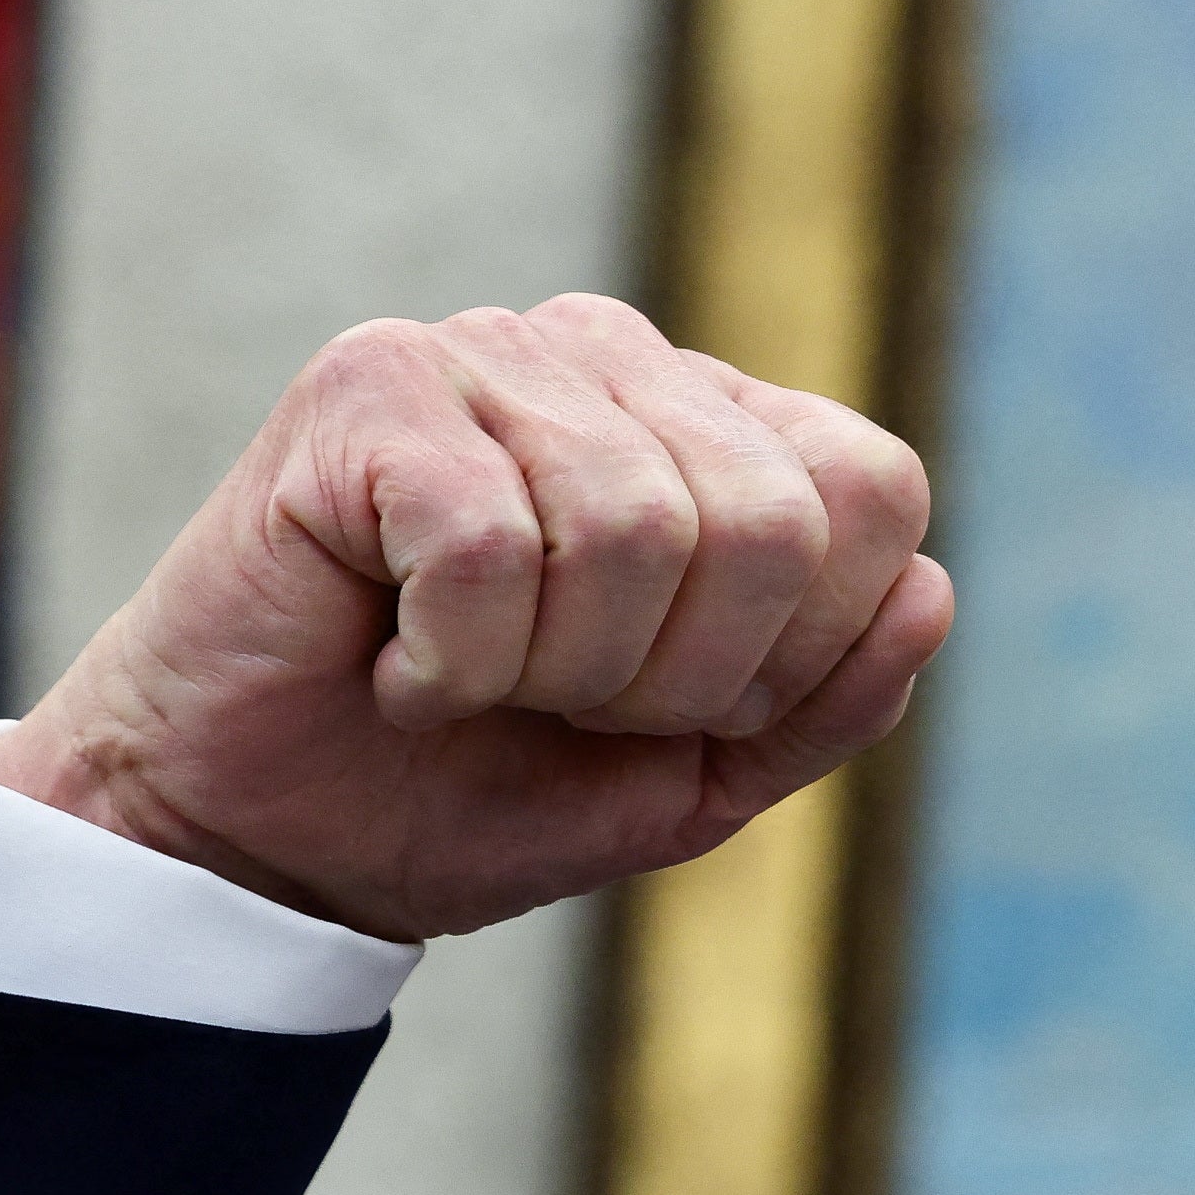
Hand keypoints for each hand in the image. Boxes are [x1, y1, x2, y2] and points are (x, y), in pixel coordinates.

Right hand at [0, 297, 952, 942]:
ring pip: (631, 529)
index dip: (795, 650)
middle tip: (554, 701)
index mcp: (717, 425)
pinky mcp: (369, 383)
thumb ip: (829, 701)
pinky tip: (394, 658)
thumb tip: (930, 593)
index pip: (874, 491)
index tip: (674, 708)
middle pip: (768, 521)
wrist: (264, 843)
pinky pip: (490, 544)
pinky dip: (449, 659)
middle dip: (668, 677)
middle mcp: (616, 358)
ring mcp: (490, 350)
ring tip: (468, 677)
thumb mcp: (694, 778)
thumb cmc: (476, 789)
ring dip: (549, 670)